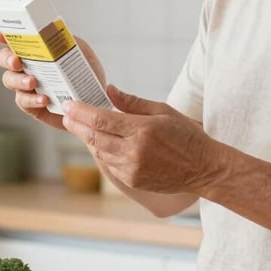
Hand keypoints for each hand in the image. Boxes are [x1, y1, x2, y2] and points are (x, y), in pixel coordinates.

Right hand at [0, 31, 106, 130]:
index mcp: (36, 51)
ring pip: (9, 80)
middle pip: (5, 59)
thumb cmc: (86, 76)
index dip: (4, 37)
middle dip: (7, 59)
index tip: (1, 36)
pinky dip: (32, 99)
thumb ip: (68, 41)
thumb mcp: (82, 53)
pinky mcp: (31, 105)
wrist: (96, 102)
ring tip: (33, 82)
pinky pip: (23, 101)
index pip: (15, 41)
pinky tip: (43, 99)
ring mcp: (27, 87)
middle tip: (17, 62)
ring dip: (19, 80)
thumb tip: (56, 31)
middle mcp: (27, 67)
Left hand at [61, 85, 216, 193]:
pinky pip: (109, 164)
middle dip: (77, 124)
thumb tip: (109, 90)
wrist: (203, 168)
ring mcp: (132, 168)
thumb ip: (132, 102)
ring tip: (78, 126)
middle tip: (66, 115)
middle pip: (94, 136)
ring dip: (87, 138)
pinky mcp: (132, 181)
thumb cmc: (186, 135)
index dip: (80, 112)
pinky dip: (101, 152)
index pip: (101, 119)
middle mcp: (134, 150)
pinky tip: (98, 143)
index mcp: (142, 129)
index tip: (68, 105)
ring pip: (99, 151)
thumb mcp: (163, 111)